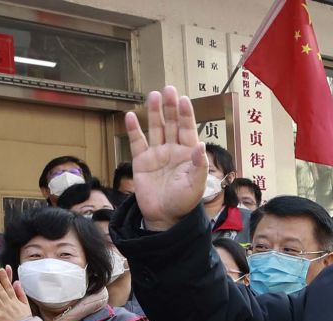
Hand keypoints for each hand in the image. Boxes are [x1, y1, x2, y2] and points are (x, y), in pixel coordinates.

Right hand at [125, 86, 208, 230]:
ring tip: (153, 96)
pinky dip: (133, 130)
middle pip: (171, 124)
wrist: (164, 218)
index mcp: (188, 154)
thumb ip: (199, 166)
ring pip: (155, 129)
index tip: (183, 99)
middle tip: (168, 90)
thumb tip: (201, 145)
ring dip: (154, 113)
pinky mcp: (141, 162)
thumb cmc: (184, 202)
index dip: (186, 114)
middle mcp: (172, 150)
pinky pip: (137, 142)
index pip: (188, 129)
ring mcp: (157, 154)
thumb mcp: (196, 185)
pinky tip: (130, 116)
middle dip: (170, 107)